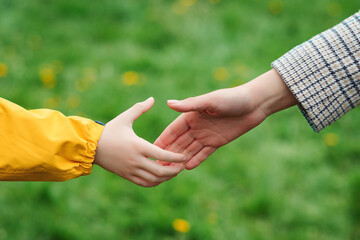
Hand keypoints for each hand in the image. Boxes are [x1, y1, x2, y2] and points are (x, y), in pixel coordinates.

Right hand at [94, 97, 185, 186]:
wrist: (90, 146)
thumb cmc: (109, 130)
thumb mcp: (125, 117)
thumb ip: (139, 108)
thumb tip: (152, 99)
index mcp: (138, 146)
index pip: (162, 155)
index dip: (175, 158)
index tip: (184, 157)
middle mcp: (136, 160)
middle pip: (160, 171)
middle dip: (174, 171)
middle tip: (182, 167)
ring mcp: (131, 170)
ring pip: (154, 180)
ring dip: (166, 178)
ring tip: (174, 172)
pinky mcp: (127, 176)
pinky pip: (145, 183)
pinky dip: (155, 182)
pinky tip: (161, 177)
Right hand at [155, 69, 296, 169]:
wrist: (254, 104)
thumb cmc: (231, 98)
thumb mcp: (210, 101)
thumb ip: (190, 105)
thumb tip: (168, 103)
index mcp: (192, 115)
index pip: (173, 130)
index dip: (163, 139)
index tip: (151, 149)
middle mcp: (196, 126)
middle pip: (179, 142)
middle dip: (168, 152)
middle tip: (156, 164)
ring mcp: (207, 135)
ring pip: (190, 149)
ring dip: (180, 158)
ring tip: (169, 169)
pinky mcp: (218, 141)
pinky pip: (204, 153)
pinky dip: (196, 159)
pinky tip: (187, 168)